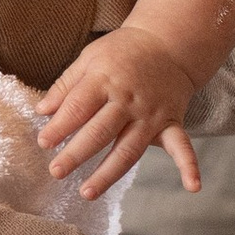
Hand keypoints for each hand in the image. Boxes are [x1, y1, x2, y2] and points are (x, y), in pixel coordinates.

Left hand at [38, 27, 200, 198]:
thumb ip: (65, 86)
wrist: (167, 42)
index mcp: (104, 80)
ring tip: (87, 192)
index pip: (78, 107)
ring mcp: (151, 114)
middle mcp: (128, 99)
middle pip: (100, 131)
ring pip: (128, 149)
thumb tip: (42, 111)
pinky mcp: (171, 122)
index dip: (59, 126)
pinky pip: (182, 145)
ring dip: (108, 173)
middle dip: (76, 153)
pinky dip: (189, 165)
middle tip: (56, 171)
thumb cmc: (122, 52)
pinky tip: (193, 187)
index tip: (43, 143)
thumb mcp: (89, 58)